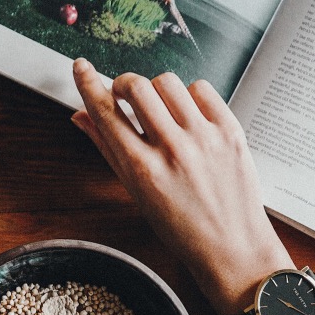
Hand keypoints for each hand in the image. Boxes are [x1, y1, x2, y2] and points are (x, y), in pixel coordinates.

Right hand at [71, 58, 292, 314]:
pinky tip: (188, 115)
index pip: (105, 112)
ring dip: (157, 90)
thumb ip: (107, 150)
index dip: (88, 83)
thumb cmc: (182, 228)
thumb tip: (81, 117)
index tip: (81, 67)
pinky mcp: (230, 130)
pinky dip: (189, 95)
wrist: (233, 247)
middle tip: (125, 95)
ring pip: (168, 82)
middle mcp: (172, 149)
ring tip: (161, 110)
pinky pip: (202, 89)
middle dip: (124, 84)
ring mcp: (204, 138)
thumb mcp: (136, 194)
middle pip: (136, 86)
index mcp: (142, 170)